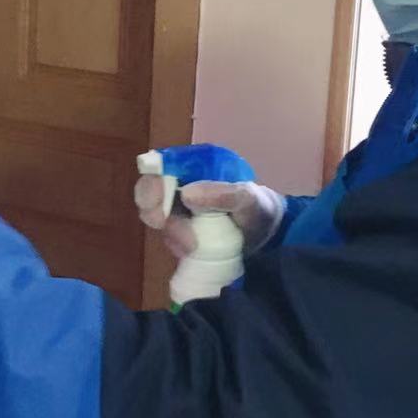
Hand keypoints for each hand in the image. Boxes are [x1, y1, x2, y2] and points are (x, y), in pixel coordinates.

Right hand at [134, 175, 285, 257]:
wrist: (269, 239)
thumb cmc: (259, 209)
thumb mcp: (248, 198)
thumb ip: (222, 193)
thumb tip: (186, 194)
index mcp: (195, 168)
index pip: (161, 166)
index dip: (152, 183)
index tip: (156, 203)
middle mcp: (181, 187)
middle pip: (149, 194)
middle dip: (152, 211)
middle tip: (163, 224)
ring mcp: (179, 211)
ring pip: (157, 220)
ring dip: (172, 234)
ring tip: (196, 244)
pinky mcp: (181, 234)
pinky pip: (168, 240)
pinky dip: (178, 247)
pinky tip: (195, 251)